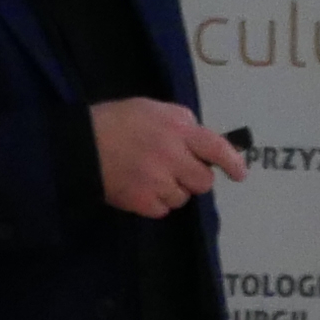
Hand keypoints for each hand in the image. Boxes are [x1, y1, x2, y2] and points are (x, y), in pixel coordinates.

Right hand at [92, 98, 246, 217]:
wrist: (80, 146)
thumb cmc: (116, 121)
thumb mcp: (153, 109)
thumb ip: (182, 124)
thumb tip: (203, 143)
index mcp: (178, 128)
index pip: (217, 148)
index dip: (232, 162)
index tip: (239, 174)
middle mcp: (173, 156)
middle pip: (203, 181)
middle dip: (193, 177)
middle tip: (175, 170)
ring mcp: (158, 182)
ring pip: (183, 197)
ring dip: (172, 191)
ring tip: (150, 176)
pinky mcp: (143, 202)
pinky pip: (163, 210)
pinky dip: (155, 203)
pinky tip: (140, 188)